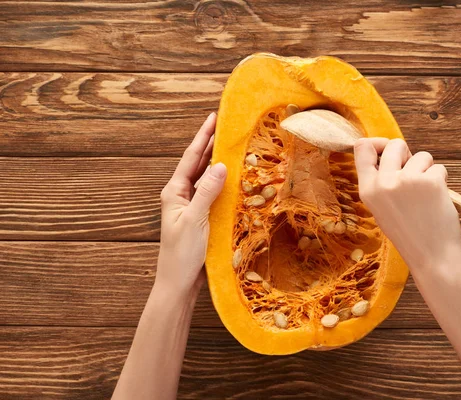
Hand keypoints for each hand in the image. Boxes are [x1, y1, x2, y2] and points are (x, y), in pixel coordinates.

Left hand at [156, 112, 226, 298]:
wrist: (178, 283)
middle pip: (196, 164)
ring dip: (216, 161)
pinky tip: (231, 176)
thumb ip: (207, 192)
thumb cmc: (182, 254)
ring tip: (230, 144)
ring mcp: (190, 206)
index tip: (213, 117)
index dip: (203, 137)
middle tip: (225, 125)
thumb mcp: (196, 220)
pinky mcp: (200, 217)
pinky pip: (211, 193)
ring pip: (205, 177)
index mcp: (174, 192)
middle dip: (210, 144)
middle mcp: (181, 195)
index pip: (190, 158)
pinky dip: (221, 182)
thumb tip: (220, 165)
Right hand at [353, 138, 460, 282]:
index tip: (386, 148)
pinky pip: (438, 168)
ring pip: (421, 155)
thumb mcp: (381, 210)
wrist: (432, 258)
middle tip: (413, 172)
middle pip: (394, 144)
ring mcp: (407, 181)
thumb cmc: (409, 235)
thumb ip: (381, 182)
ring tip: (425, 195)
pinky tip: (437, 200)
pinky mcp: (431, 182)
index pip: (362, 148)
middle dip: (407, 154)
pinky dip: (441, 180)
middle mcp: (384, 183)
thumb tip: (391, 152)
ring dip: (427, 169)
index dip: (377, 143)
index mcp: (367, 190)